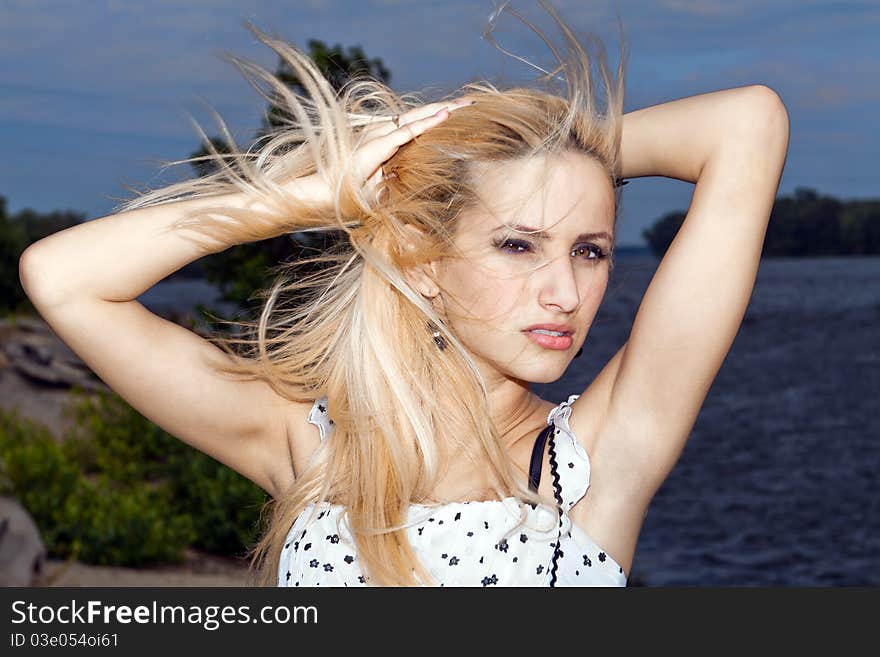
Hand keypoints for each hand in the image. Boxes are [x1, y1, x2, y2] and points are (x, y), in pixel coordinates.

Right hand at [291, 98, 473, 204]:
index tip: (460, 115)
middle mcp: (385, 138)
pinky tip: (443, 116)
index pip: (417, 129)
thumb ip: (397, 185)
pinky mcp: (376, 147)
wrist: (321, 196)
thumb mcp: (381, 192)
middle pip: (421, 119)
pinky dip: (426, 124)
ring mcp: (380, 139)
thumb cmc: (348, 196)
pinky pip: (406, 133)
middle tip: (471, 103)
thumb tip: (420, 194)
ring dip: (441, 112)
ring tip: (463, 106)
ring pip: (417, 121)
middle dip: (447, 111)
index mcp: (388, 146)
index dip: (437, 120)